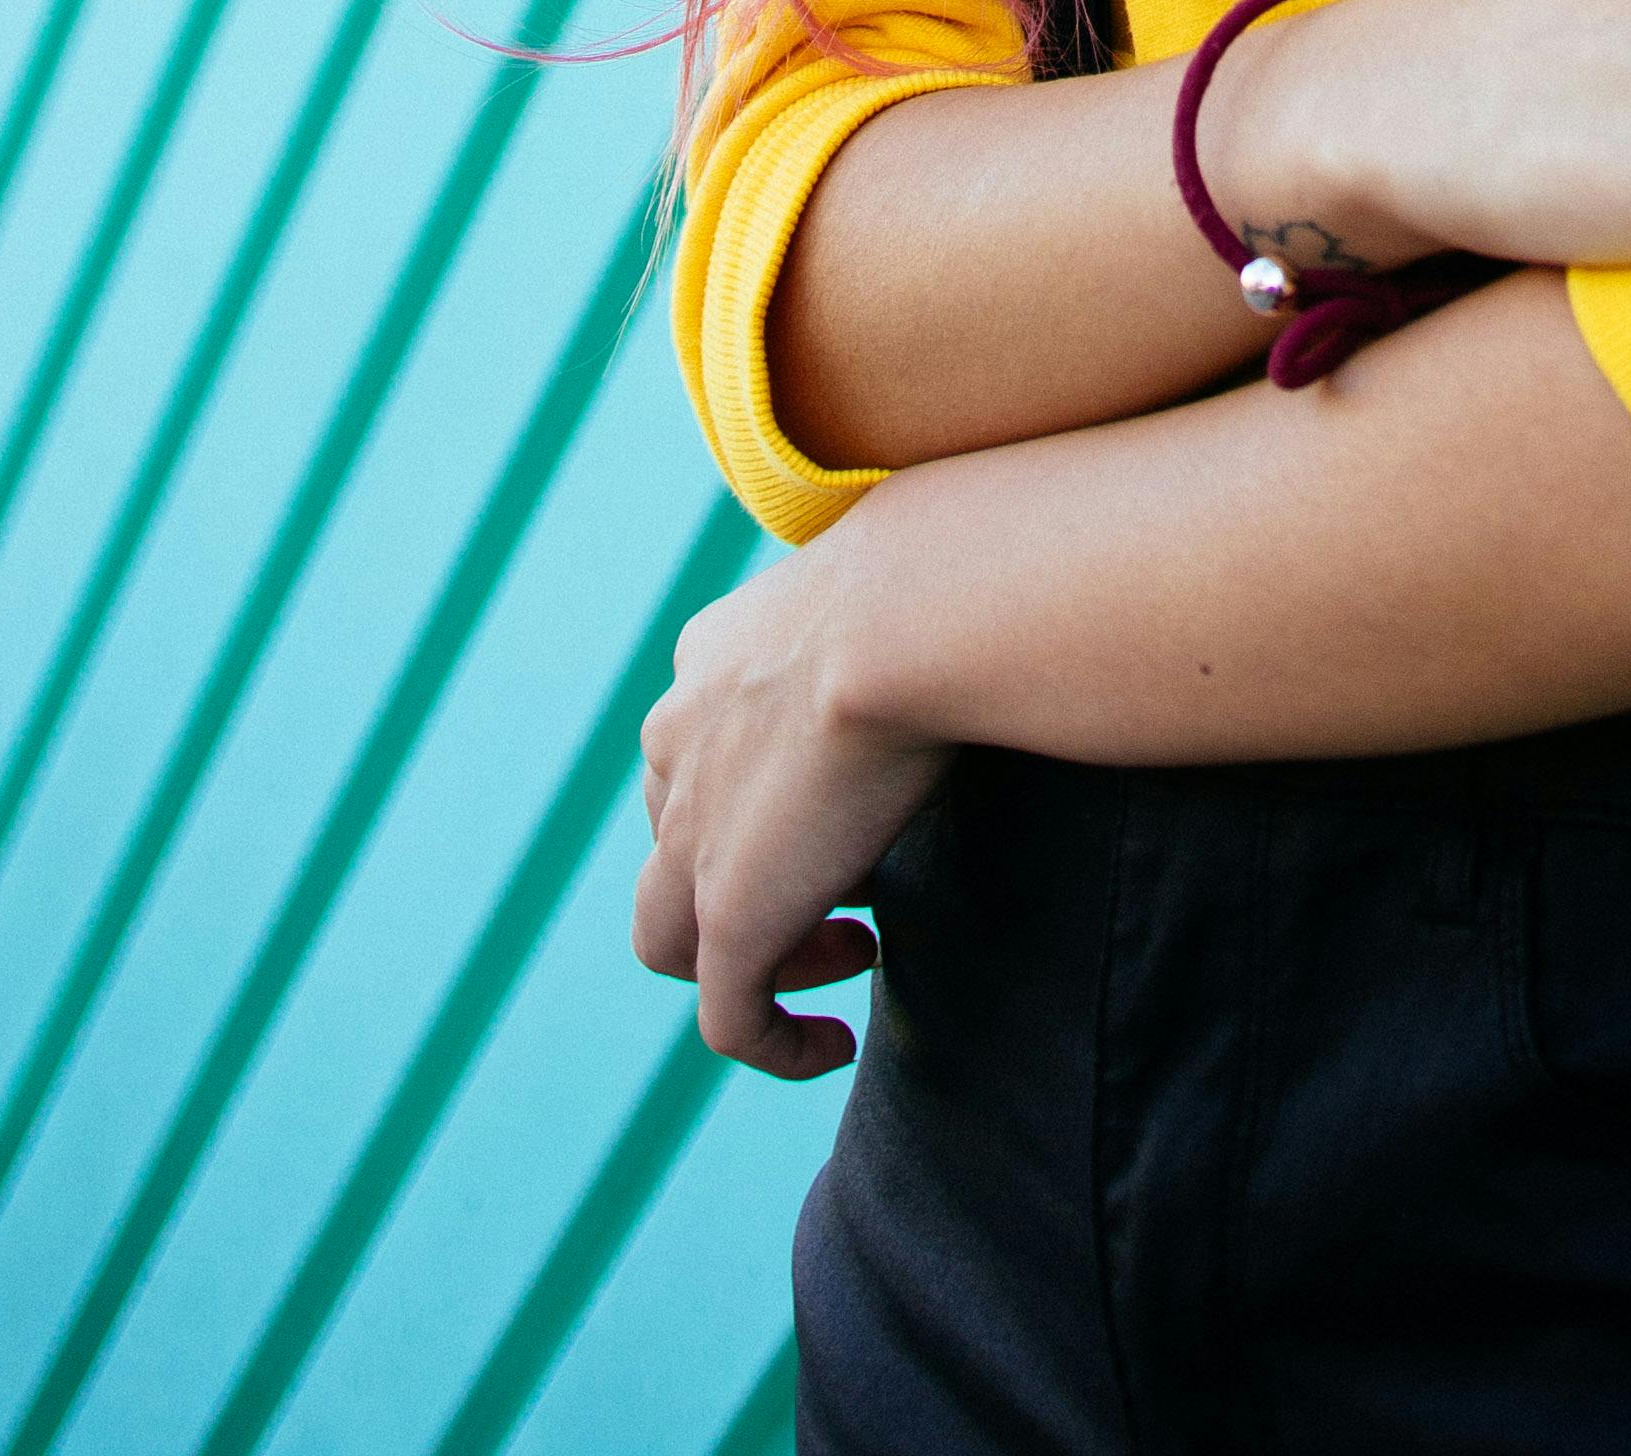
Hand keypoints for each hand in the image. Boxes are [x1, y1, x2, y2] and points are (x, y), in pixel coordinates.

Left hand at [634, 540, 938, 1077]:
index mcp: (707, 660)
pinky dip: (776, 1044)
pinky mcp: (727, 916)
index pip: (696, 746)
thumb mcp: (892, 592)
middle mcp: (676, 743)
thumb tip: (960, 636)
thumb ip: (890, 623)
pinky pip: (729, 1019)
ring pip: (671, 937)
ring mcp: (690, 837)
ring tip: (848, 954)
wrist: (909, 616)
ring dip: (752, 961)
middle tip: (847, 891)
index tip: (846, 813)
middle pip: (670, 842)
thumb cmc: (936, 584)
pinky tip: (834, 1045)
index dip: (759, 796)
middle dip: (746, 876)